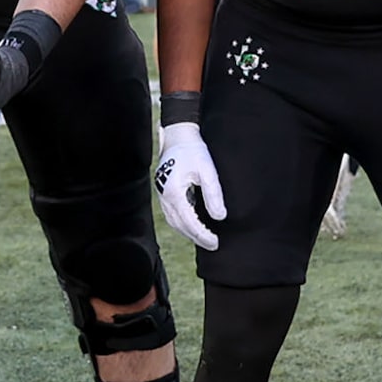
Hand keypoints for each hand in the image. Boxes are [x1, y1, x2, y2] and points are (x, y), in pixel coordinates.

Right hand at [153, 121, 225, 249]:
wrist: (177, 136)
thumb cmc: (193, 150)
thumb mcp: (207, 170)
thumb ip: (213, 194)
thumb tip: (220, 217)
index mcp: (174, 193)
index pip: (190, 222)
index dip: (203, 235)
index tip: (216, 242)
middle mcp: (165, 197)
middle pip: (180, 226)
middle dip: (196, 237)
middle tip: (213, 245)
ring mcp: (162, 195)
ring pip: (174, 221)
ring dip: (188, 232)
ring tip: (204, 238)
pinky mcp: (163, 192)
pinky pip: (172, 214)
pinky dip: (183, 223)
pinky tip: (194, 224)